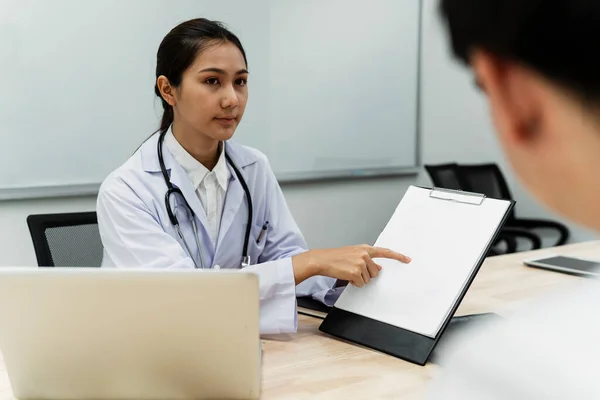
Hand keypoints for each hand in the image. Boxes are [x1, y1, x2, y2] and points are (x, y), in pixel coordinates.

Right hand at [292, 245, 410, 286]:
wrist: (322, 259)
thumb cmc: (336, 257)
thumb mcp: (353, 255)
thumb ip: (367, 260)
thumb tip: (379, 269)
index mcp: (365, 249)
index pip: (385, 252)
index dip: (397, 256)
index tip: (407, 259)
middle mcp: (365, 254)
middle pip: (376, 272)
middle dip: (367, 275)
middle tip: (353, 270)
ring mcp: (361, 263)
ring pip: (368, 279)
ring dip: (359, 279)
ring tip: (348, 271)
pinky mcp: (356, 272)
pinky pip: (361, 284)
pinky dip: (354, 283)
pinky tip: (346, 276)